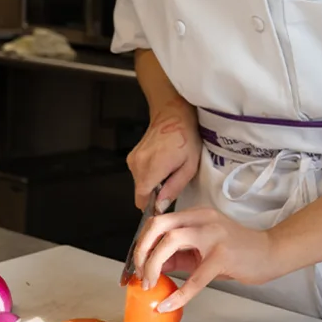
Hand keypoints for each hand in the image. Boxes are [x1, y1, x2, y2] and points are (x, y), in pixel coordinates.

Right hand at [127, 96, 200, 210]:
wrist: (173, 115)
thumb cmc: (186, 139)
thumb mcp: (189, 167)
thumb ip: (173, 188)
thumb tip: (160, 206)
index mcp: (150, 169)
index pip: (141, 200)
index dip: (152, 205)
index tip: (165, 201)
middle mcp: (136, 165)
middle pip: (141, 192)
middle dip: (154, 193)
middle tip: (171, 180)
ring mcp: (132, 160)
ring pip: (140, 183)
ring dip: (152, 183)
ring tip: (168, 169)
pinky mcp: (132, 156)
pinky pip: (139, 174)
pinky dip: (149, 173)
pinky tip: (161, 163)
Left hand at [133, 207, 284, 312]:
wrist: (271, 253)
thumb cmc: (239, 252)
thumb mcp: (205, 248)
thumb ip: (180, 254)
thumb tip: (153, 267)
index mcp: (196, 214)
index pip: (159, 221)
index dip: (142, 242)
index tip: (136, 264)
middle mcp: (202, 218)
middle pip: (159, 225)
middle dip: (142, 249)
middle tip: (138, 273)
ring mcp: (213, 234)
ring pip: (170, 242)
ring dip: (153, 265)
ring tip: (150, 284)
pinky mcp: (223, 255)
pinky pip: (195, 277)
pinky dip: (179, 294)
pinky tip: (168, 304)